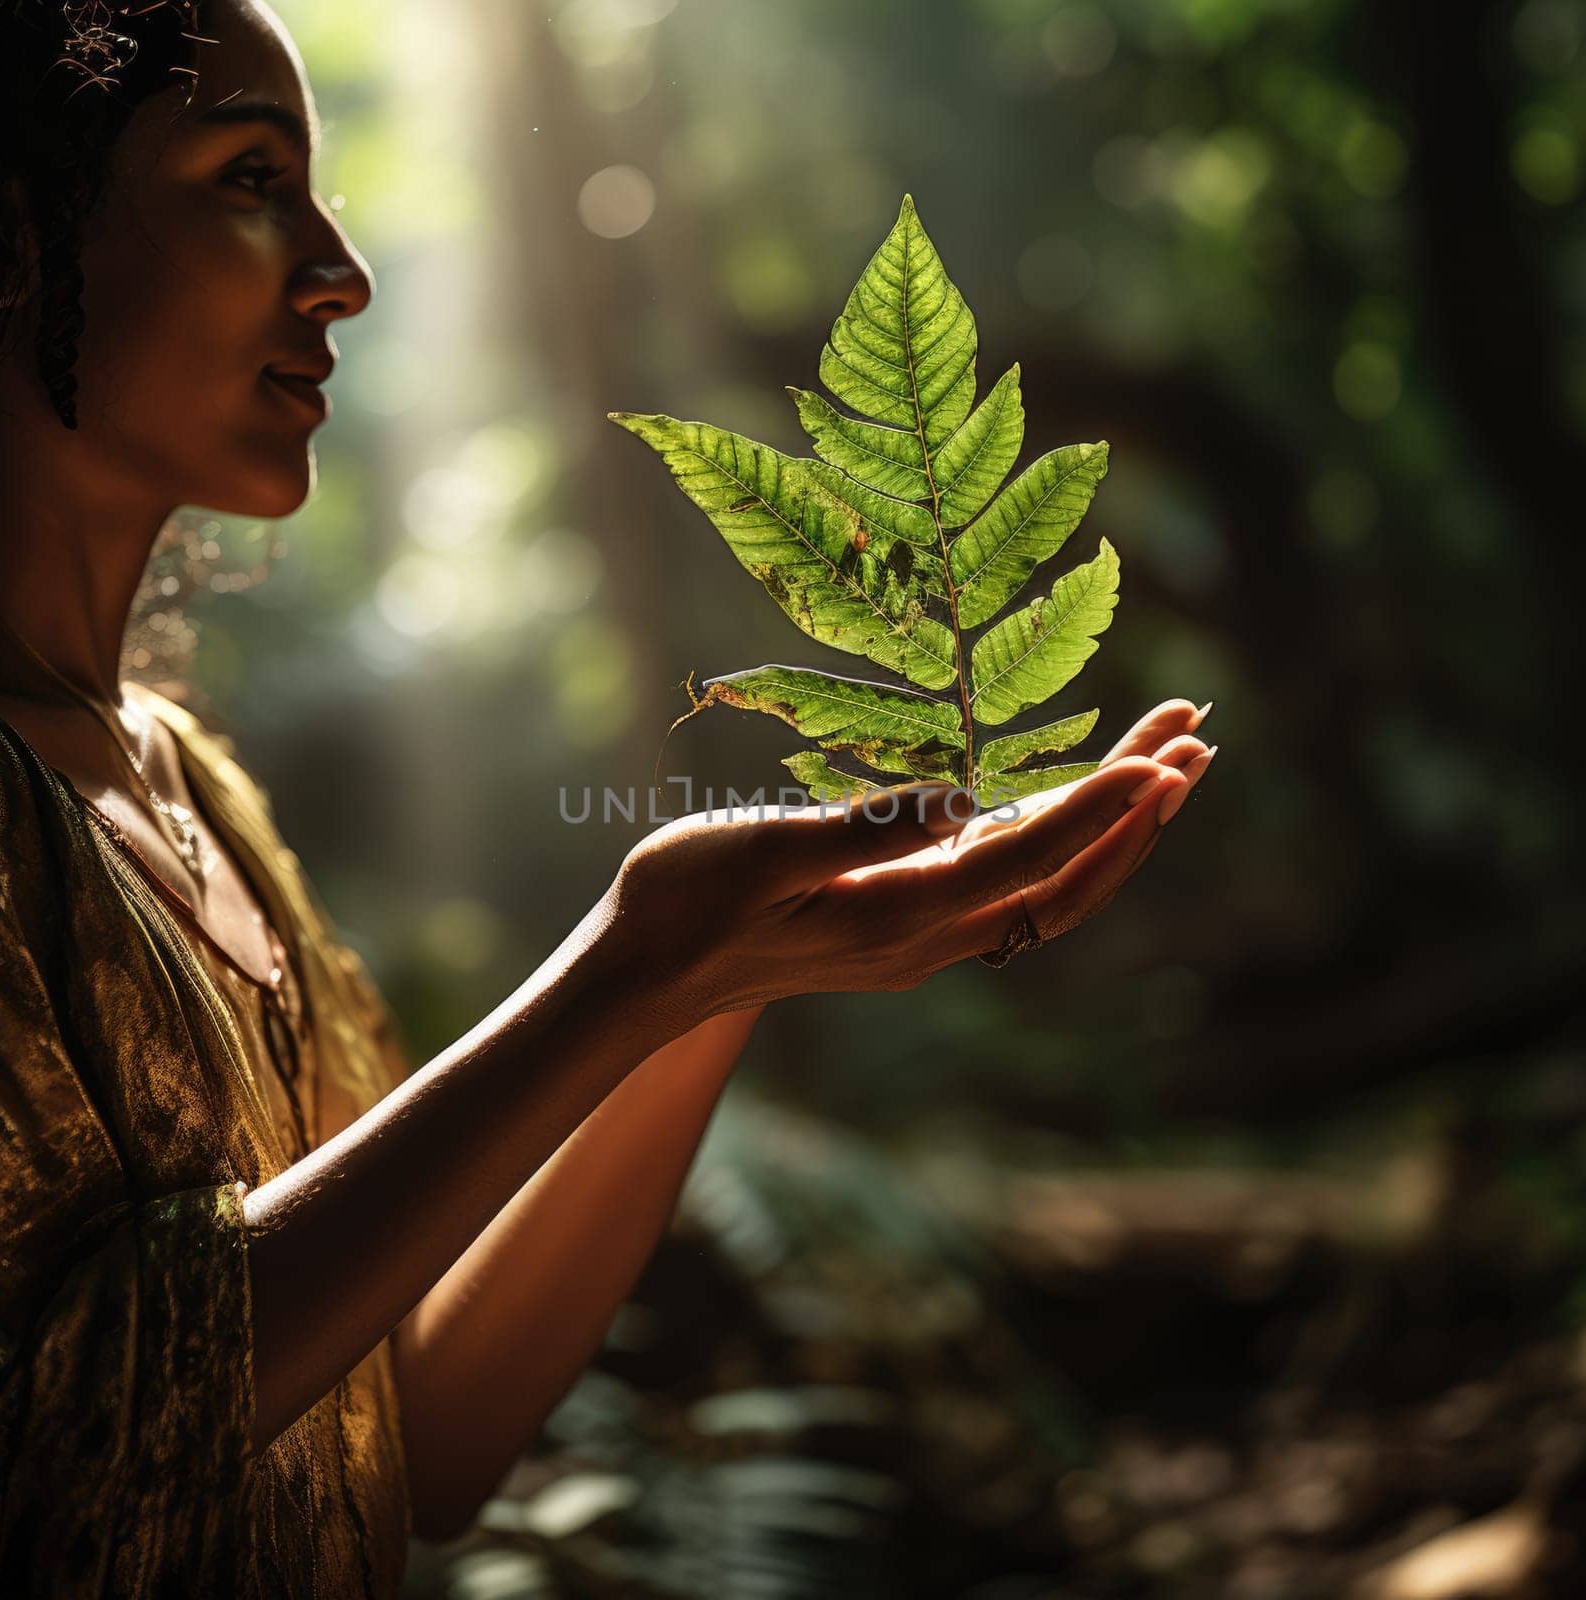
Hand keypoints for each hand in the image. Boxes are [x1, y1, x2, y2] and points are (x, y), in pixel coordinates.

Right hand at [605, 699, 1216, 1016]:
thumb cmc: (683, 903)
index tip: (1166, 757)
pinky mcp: (905, 926)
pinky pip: (1012, 890)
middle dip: (1137, 813)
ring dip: (1112, 829)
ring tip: (1167, 764)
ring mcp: (921, 939)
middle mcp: (929, 938)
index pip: (1028, 858)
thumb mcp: (762, 853)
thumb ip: (865, 827)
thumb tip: (967, 801)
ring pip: (1048, 889)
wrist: (645, 976)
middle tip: (1199, 738)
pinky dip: (1061, 842)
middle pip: (1066, 880)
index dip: (1101, 807)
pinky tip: (1072, 803)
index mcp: (898, 916)